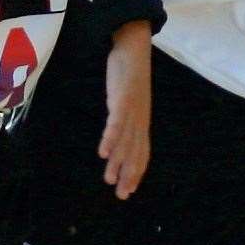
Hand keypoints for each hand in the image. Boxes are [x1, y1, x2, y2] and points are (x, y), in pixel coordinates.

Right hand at [99, 19, 151, 198]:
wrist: (134, 49)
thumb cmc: (129, 76)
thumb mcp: (127, 101)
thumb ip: (123, 119)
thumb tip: (115, 136)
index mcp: (141, 122)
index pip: (141, 152)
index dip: (136, 172)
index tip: (129, 191)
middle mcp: (140, 120)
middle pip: (135, 152)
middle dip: (128, 174)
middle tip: (121, 195)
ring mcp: (133, 110)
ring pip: (126, 142)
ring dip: (117, 161)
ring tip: (109, 179)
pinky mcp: (124, 99)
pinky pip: (117, 123)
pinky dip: (111, 138)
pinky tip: (103, 152)